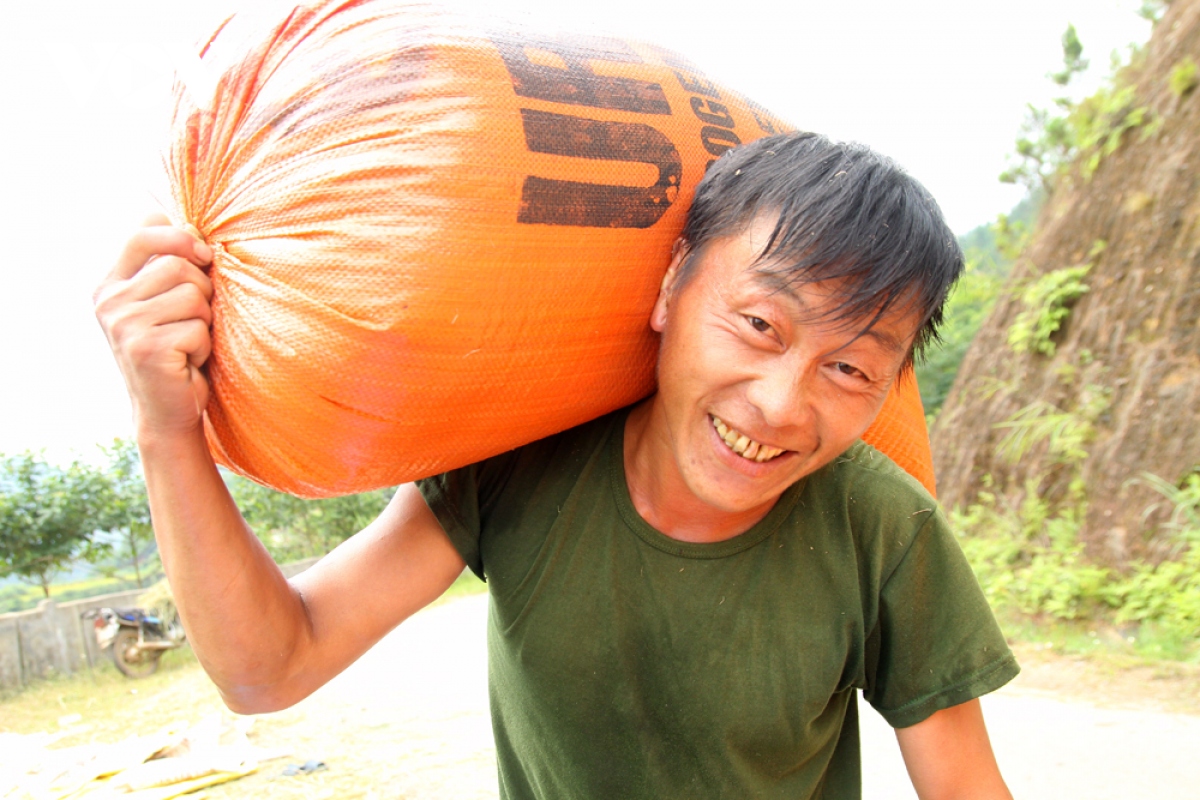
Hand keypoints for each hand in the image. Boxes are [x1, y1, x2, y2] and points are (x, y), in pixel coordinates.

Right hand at [94, 214, 215, 437]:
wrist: (168, 409)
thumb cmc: (176, 349)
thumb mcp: (166, 303)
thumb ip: (169, 266)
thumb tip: (190, 225)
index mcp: (110, 285)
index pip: (141, 234)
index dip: (180, 237)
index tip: (202, 256)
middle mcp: (109, 302)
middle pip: (179, 265)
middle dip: (203, 291)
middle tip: (194, 321)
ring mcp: (124, 325)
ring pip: (194, 295)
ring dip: (205, 322)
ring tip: (189, 341)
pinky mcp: (147, 348)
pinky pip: (199, 328)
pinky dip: (205, 346)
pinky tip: (189, 362)